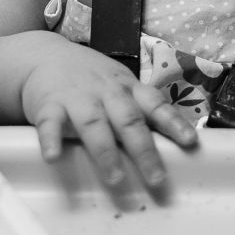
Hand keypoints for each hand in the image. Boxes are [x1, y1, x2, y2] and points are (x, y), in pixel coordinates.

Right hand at [20, 42, 197, 187]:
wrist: (43, 56)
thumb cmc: (90, 79)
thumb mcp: (119, 86)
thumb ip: (140, 111)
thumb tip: (174, 142)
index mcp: (127, 88)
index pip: (155, 104)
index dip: (173, 122)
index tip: (190, 142)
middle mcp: (106, 92)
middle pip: (128, 120)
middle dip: (143, 150)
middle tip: (156, 178)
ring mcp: (77, 97)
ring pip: (93, 124)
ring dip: (105, 151)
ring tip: (115, 178)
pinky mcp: (49, 105)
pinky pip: (50, 123)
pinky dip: (51, 140)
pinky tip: (53, 157)